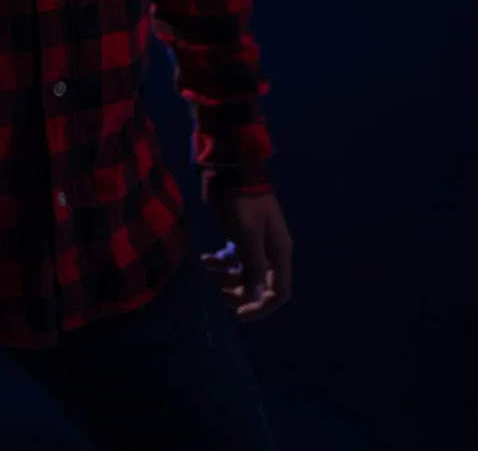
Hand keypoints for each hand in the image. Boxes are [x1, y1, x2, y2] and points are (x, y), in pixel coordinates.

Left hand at [200, 191, 292, 322]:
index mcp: (279, 253)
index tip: (239, 314)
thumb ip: (253, 267)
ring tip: (207, 268)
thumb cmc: (241, 203)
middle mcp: (271, 251)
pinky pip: (234, 259)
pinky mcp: (242, 236)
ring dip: (226, 277)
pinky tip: (205, 258)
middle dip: (239, 293)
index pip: (279, 293)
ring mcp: (257, 244)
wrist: (230, 170)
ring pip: (244, 274)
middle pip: (259, 287)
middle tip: (217, 292)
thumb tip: (256, 296)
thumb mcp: (247, 235)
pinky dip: (221, 262)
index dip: (261, 308)